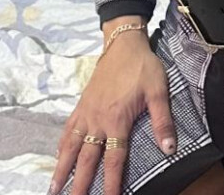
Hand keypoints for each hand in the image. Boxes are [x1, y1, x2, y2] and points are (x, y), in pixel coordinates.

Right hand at [50, 33, 175, 194]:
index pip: (114, 159)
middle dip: (80, 184)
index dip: (112, 183)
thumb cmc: (143, 66)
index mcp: (117, 119)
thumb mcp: (159, 90)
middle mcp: (98, 120)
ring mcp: (87, 112)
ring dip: (62, 169)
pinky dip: (61, 145)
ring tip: (54, 188)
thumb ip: (163, 120)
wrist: (123, 43)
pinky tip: (58, 156)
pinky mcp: (81, 104)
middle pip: (87, 159)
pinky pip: (68, 129)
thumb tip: (170, 148)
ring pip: (71, 146)